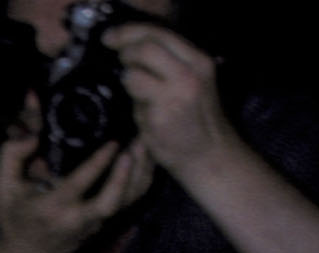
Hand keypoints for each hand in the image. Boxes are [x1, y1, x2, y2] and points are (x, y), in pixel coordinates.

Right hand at [0, 111, 152, 252]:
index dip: (98, 163)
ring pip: (125, 201)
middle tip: (135, 147)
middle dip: (125, 175)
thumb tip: (33, 135)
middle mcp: (76, 219)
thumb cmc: (15, 217)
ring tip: (145, 145)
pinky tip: (145, 159)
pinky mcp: (103, 223)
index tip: (113, 142)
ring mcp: (93, 223)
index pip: (79, 185)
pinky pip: (128, 202)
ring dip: (138, 174)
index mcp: (51, 208)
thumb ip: (11, 156)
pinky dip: (140, 181)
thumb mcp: (4, 187)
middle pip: (110, 201)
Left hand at [110, 19, 238, 178]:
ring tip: (133, 86)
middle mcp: (192, 69)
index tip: (111, 36)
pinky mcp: (165, 109)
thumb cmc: (191, 121)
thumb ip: (162, 68)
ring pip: (138, 67)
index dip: (131, 32)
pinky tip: (139, 105)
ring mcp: (179, 89)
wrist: (207, 154)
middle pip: (148, 45)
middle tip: (113, 57)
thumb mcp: (185, 84)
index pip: (161, 34)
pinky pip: (136, 90)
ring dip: (128, 75)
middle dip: (123, 47)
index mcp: (198, 60)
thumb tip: (129, 56)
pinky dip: (131, 95)